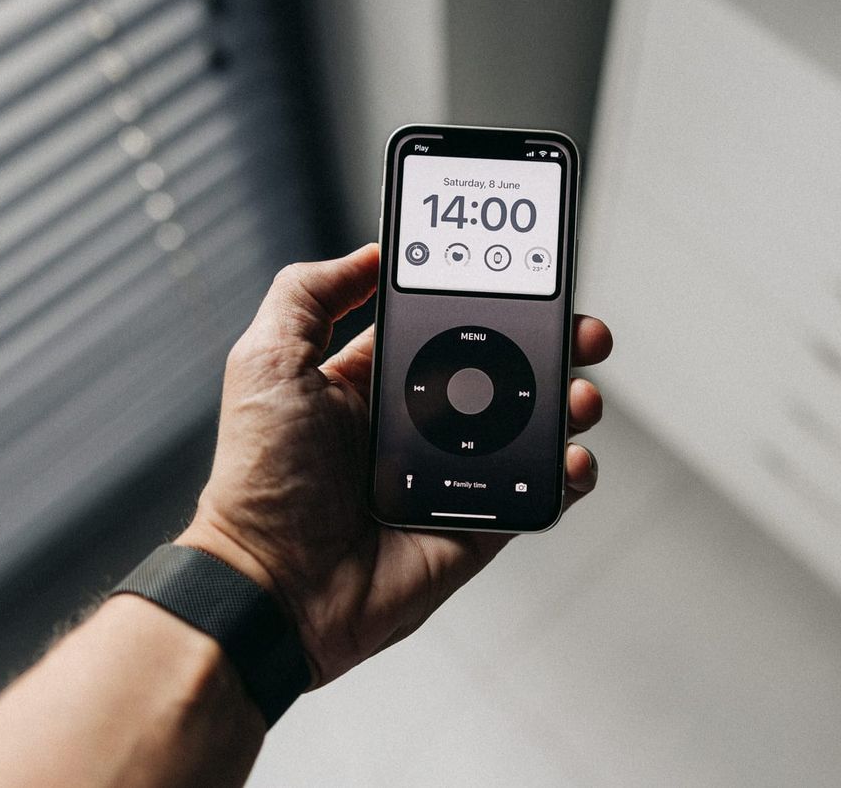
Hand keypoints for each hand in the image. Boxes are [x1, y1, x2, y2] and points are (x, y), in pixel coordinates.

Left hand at [177, 244, 611, 688]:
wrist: (274, 587)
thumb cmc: (260, 480)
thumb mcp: (266, 362)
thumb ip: (308, 295)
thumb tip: (368, 254)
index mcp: (373, 382)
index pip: (445, 326)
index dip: (487, 301)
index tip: (525, 277)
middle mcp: (418, 423)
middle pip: (504, 371)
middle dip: (551, 344)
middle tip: (580, 330)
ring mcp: (453, 474)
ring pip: (533, 427)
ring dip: (570, 402)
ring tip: (580, 394)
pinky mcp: (477, 524)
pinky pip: (538, 493)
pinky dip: (569, 473)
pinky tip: (572, 456)